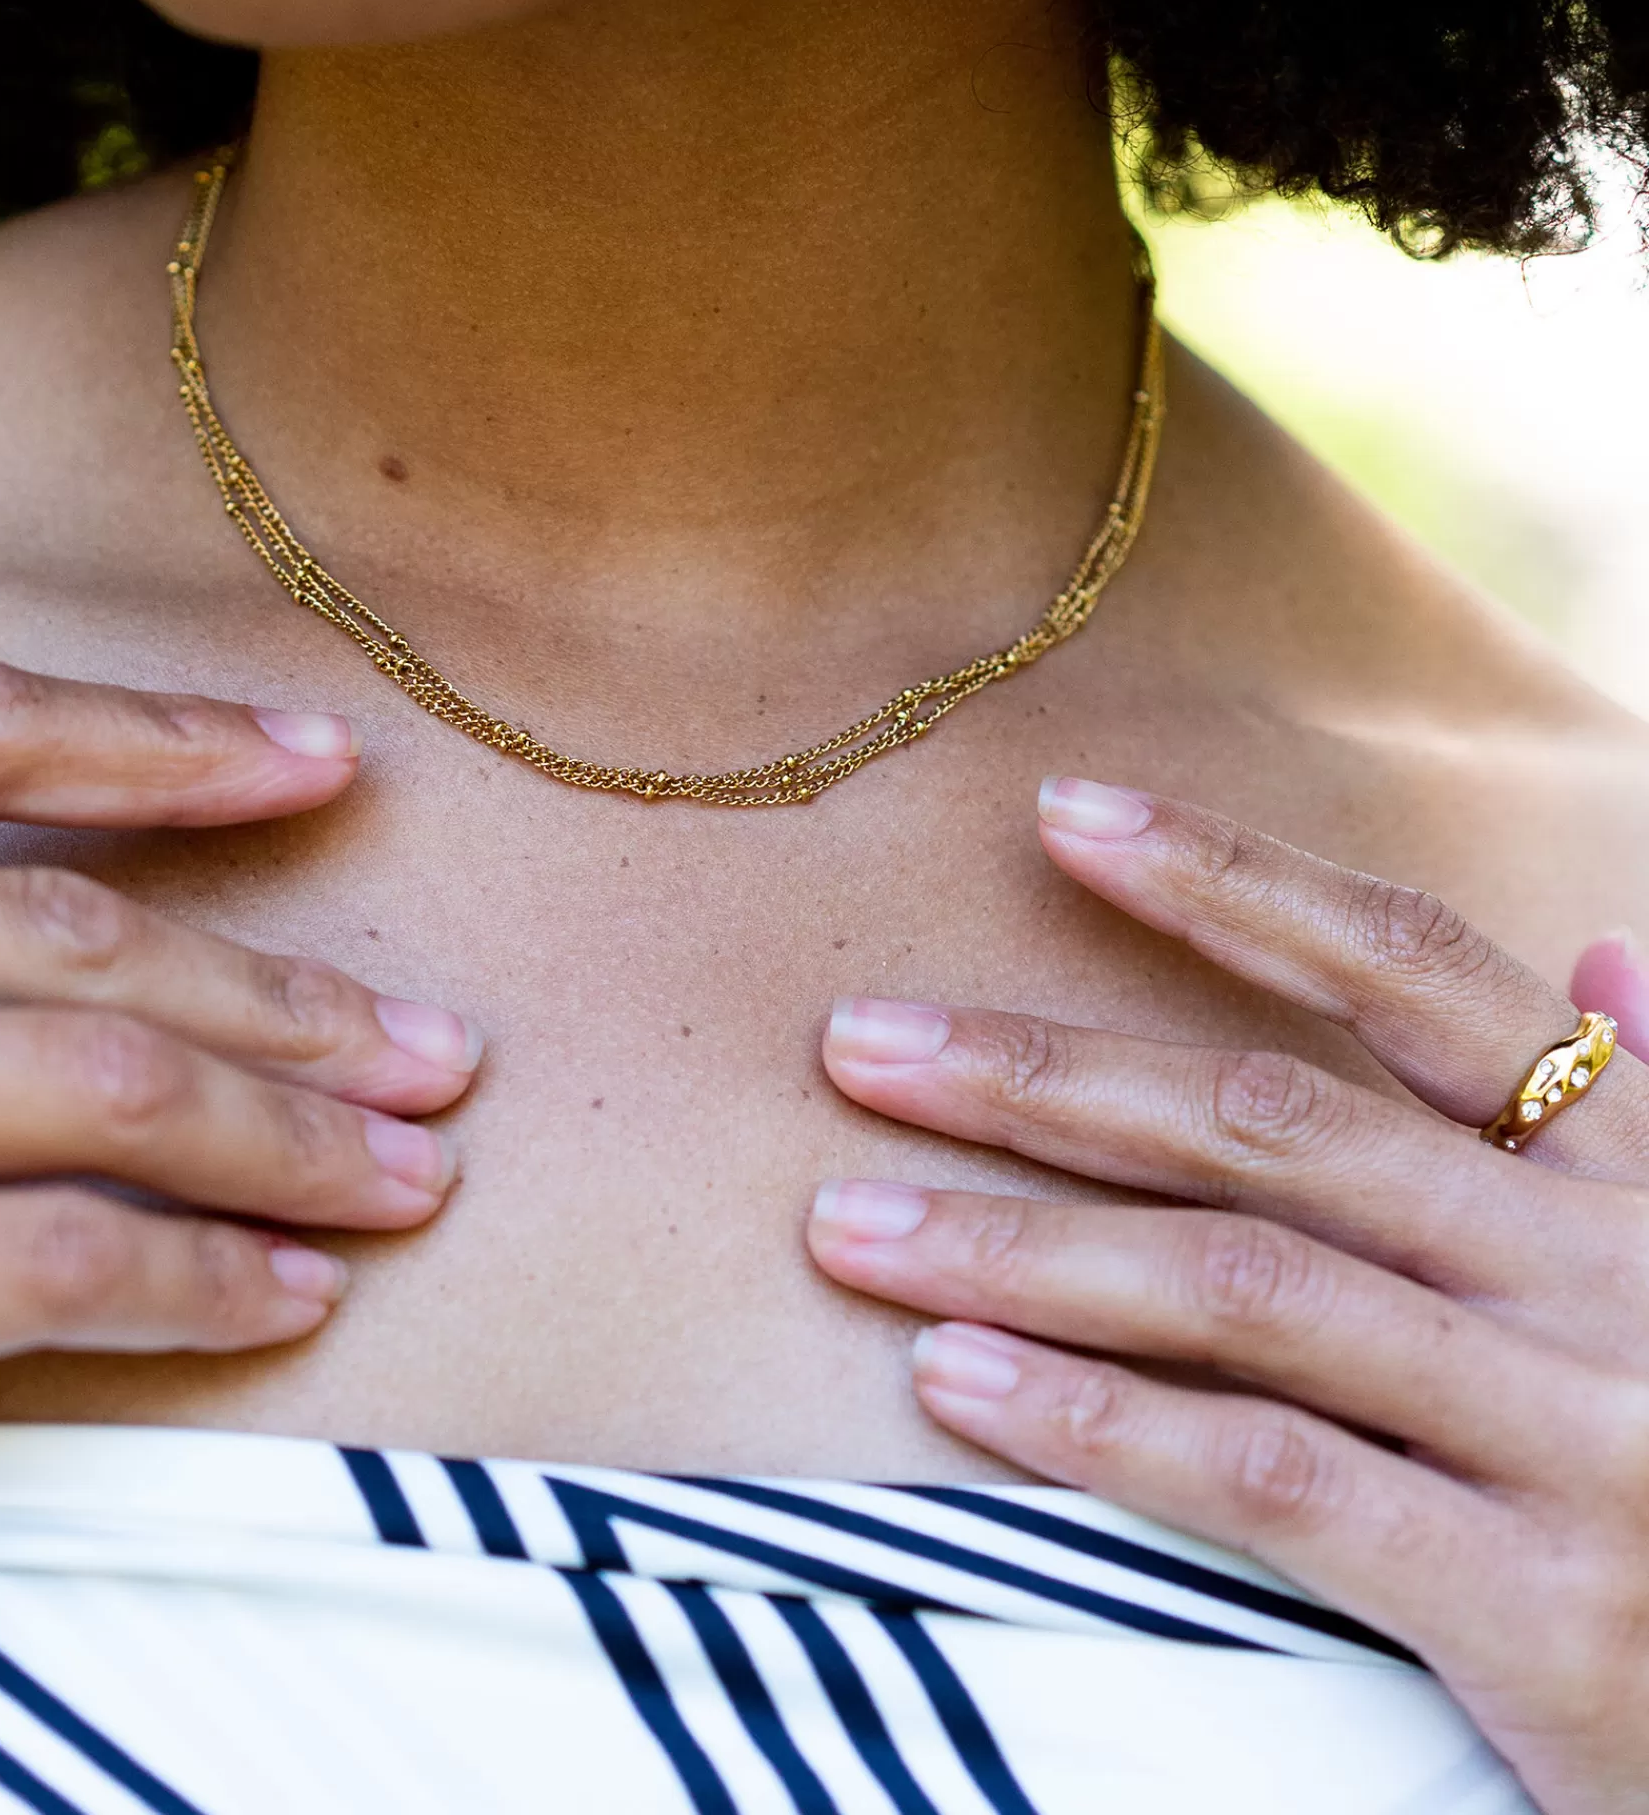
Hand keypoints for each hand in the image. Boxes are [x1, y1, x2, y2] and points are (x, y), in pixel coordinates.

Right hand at [0, 622, 479, 1579]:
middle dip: (280, 993)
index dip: (156, 738)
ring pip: (99, 1084)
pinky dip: (202, 1279)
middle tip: (436, 1043)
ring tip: (409, 1171)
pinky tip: (292, 1297)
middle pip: (64, 933)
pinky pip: (52, 1257)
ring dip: (288, 1135)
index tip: (319, 759)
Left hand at [808, 778, 1648, 1814]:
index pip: (1412, 970)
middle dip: (1045, 1073)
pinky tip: (956, 1384)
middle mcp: (1606, 1273)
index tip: (1062, 814)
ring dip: (1018, 1248)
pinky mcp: (1541, 1605)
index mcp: (1636, 1172)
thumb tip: (1602, 961)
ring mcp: (1579, 1433)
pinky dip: (1096, 1422)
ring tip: (849, 1227)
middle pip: (1271, 1119)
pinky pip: (1272, 1476)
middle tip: (859, 1045)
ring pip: (1242, 1286)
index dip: (1233, 881)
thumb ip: (1641, 1124)